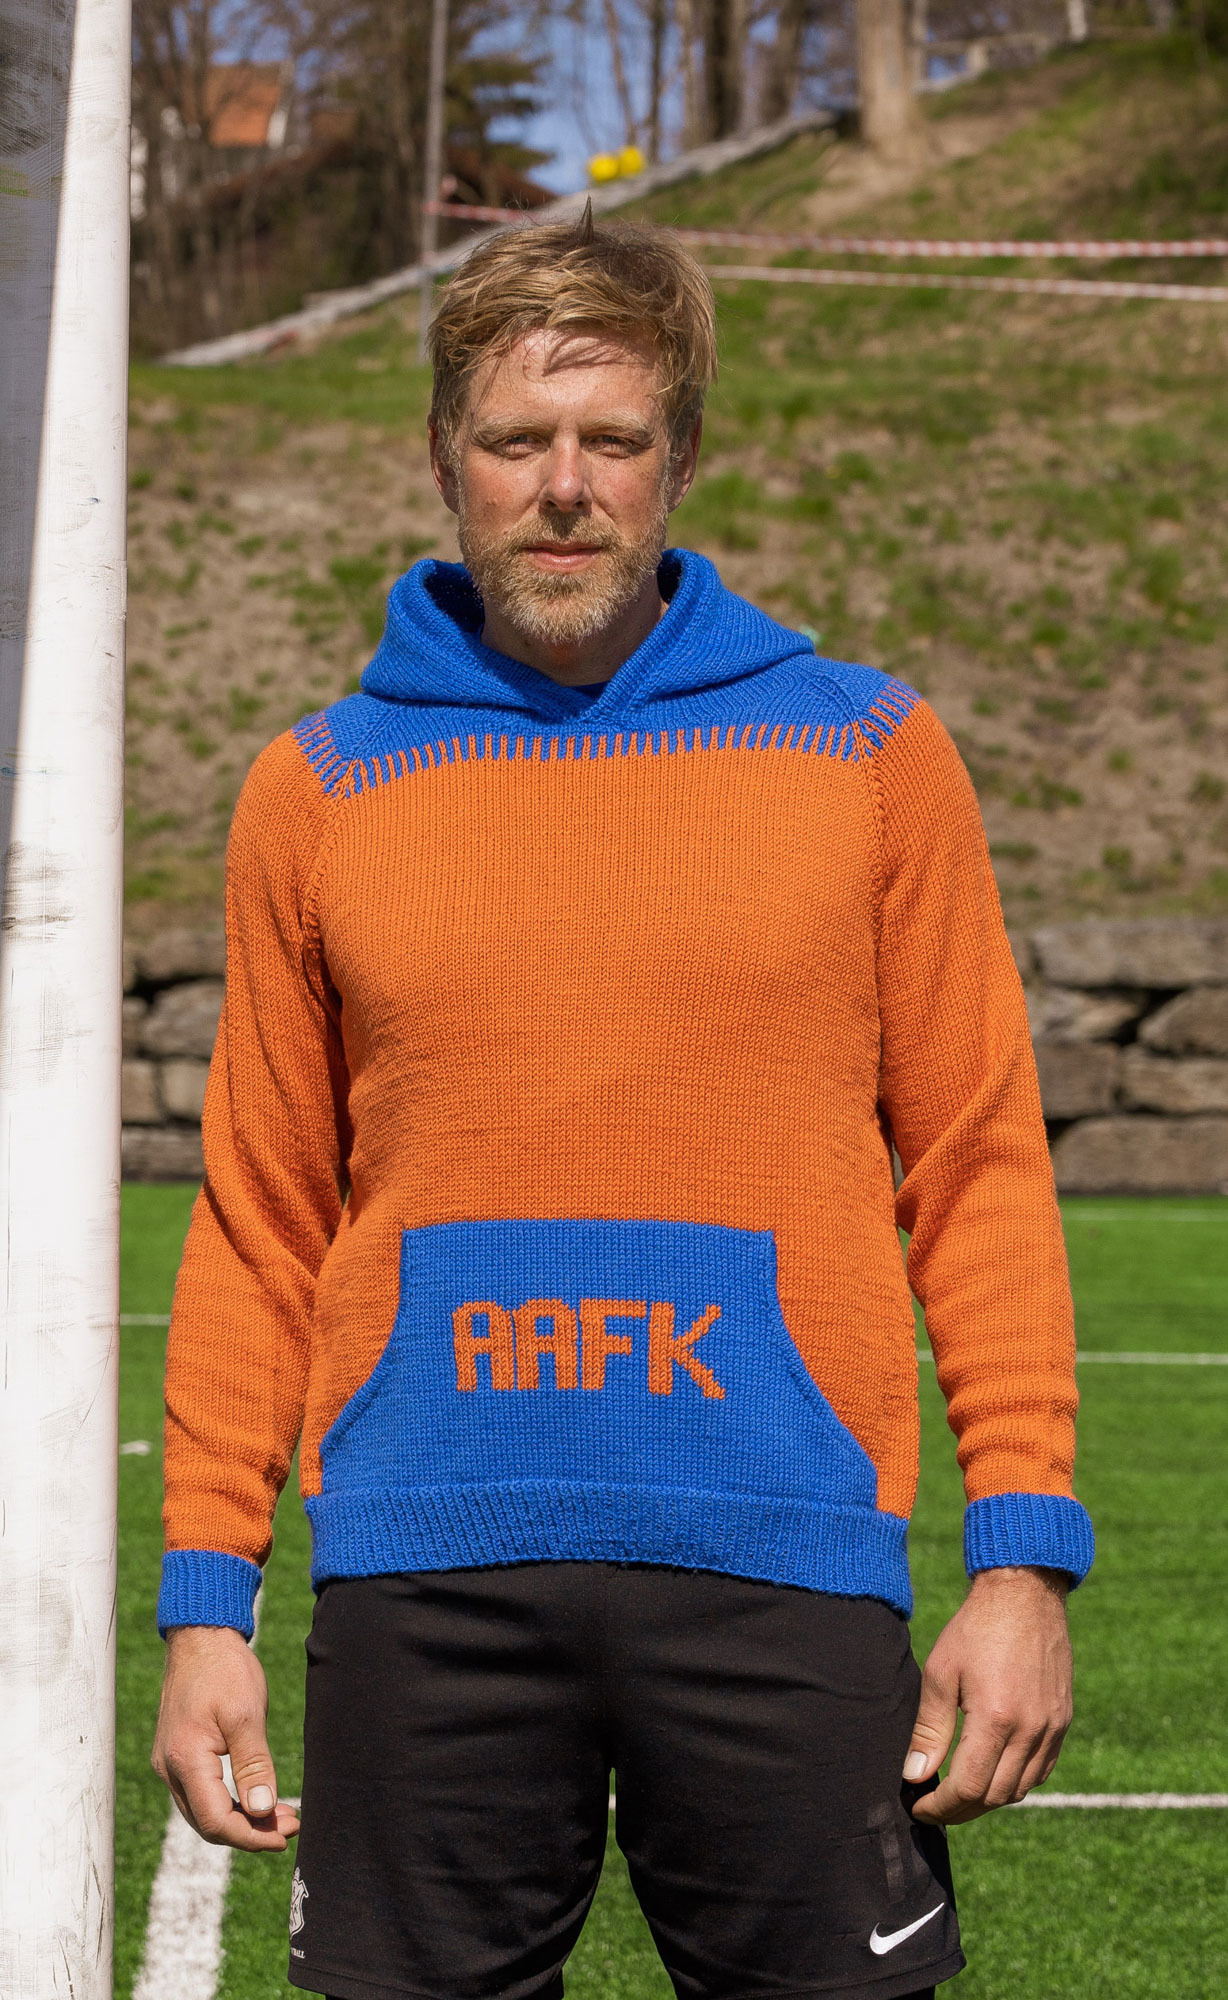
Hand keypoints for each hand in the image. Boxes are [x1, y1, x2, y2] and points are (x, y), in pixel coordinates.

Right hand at [152, 1626, 300, 1850]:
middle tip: (291, 1826)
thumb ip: (253, 1765)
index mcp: (185, 1760)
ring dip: (242, 1819)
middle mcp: (170, 1768)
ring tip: (281, 1815)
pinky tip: (256, 1797)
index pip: (216, 1821)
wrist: (201, 1637)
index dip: (252, 1836)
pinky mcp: (177, 1755)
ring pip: (203, 1812)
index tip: (286, 1836)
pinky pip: (200, 1794)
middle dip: (251, 1831)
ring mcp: (170, 1763)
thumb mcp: (246, 1714)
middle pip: (208, 1823)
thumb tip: (262, 1811)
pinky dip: (229, 1802)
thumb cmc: (225, 1669)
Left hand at [905, 1565, 1072, 1825]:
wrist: (1024, 1595)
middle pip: (995, 1797)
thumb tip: (914, 1775)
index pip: (968, 1789)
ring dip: (987, 1799)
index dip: (940, 1806)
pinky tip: (992, 1771)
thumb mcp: (940, 1672)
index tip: (917, 1805)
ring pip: (1020, 1789)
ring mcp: (1052, 1728)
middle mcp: (1030, 1730)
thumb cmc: (975, 1629)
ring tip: (957, 1791)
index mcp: (996, 1718)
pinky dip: (1015, 1781)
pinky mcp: (1062, 1721)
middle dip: (960, 1809)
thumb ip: (928, 1729)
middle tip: (932, 1803)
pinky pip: (1041, 1771)